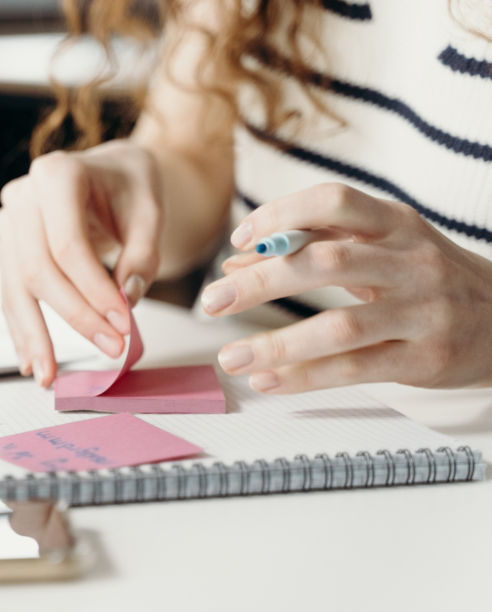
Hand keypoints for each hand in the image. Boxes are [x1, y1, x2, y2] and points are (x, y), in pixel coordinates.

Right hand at [0, 140, 162, 387]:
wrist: (108, 173)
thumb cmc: (128, 185)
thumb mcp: (150, 207)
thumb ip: (143, 252)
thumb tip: (127, 298)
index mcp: (56, 174)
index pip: (67, 246)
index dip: (94, 290)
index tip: (123, 324)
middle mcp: (22, 198)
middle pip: (38, 270)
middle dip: (74, 317)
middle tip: (110, 348)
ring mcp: (9, 225)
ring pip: (16, 289)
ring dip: (34, 336)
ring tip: (49, 375)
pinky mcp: (8, 251)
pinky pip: (11, 295)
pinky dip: (21, 330)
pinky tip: (30, 360)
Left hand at [201, 183, 491, 392]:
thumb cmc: (429, 278)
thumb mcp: (383, 248)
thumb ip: (313, 246)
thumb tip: (235, 265)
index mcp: (396, 224)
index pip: (334, 202)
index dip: (281, 215)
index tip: (240, 239)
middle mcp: (410, 262)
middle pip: (325, 263)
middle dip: (260, 283)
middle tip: (212, 301)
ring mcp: (422, 311)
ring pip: (339, 326)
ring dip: (276, 344)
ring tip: (231, 357)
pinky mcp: (425, 358)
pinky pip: (356, 369)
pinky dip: (306, 376)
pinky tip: (269, 380)